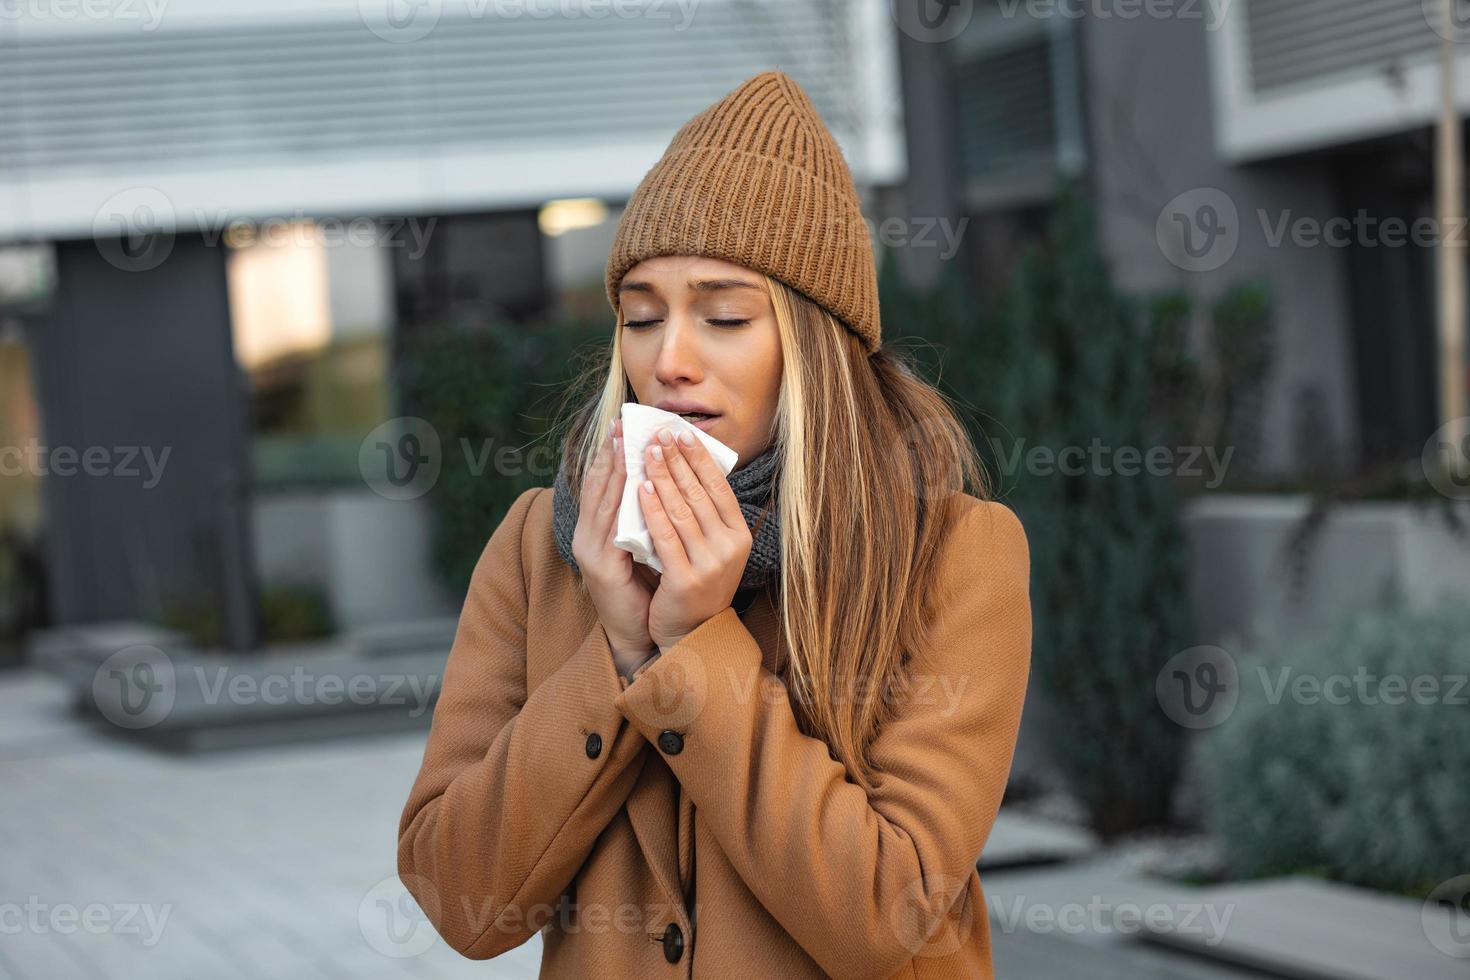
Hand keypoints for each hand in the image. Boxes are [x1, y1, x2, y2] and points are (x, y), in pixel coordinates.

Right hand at [571, 417, 659, 675]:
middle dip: (610, 452)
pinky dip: (622, 501)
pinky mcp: (601, 567)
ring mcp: (590, 551)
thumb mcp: (644, 544)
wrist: (639, 634)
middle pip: (597, 485)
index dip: (611, 453)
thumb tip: (660, 479)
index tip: (624, 425)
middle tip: (624, 422)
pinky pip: (613, 526)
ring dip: (615, 469)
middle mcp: (586, 536)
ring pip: (602, 500)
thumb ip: (645, 516)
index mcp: (596, 529)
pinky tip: (634, 481)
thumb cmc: (646, 588)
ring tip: (626, 441)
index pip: (602, 483)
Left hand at [639, 428, 751, 651]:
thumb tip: (689, 465)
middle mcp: (730, 548)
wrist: (690, 632)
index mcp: (740, 535)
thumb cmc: (697, 581)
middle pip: (699, 493)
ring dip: (661, 476)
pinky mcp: (685, 579)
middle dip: (676, 460)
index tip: (681, 432)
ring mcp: (710, 564)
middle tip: (658, 434)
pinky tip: (639, 488)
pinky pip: (664, 535)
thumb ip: (707, 514)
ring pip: (681, 509)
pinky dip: (651, 508)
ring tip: (646, 452)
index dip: (699, 457)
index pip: (719, 486)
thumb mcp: (713, 546)